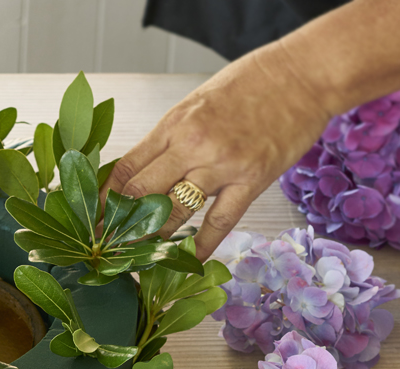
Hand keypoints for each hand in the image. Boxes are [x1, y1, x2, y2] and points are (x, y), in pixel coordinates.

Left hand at [101, 44, 332, 259]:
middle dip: (123, 221)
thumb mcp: (197, 103)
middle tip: (113, 242)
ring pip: (174, 212)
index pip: (127, 167)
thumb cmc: (249, 85)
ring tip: (142, 255)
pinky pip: (219, 222)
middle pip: (142, 192)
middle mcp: (192, 145)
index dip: (107, 197)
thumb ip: (171, 138)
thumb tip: (142, 173)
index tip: (97, 216)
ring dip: (154, 237)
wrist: (302, 75)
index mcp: (174, 124)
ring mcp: (222, 165)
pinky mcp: (252, 181)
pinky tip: (190, 261)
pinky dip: (202, 246)